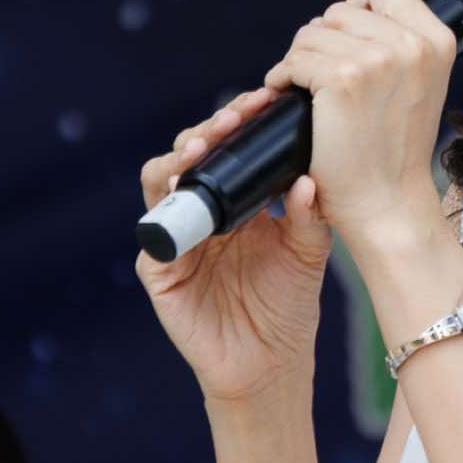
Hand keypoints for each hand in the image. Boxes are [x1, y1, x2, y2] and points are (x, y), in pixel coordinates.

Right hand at [135, 86, 332, 403]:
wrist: (271, 362)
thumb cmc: (288, 303)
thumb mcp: (308, 253)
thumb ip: (309, 216)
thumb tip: (308, 180)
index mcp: (235, 201)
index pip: (228, 148)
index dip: (240, 123)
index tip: (264, 100)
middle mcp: (201, 213)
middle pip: (190, 155)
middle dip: (210, 129)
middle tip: (236, 116)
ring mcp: (176, 239)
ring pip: (160, 182)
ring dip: (179, 159)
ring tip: (204, 145)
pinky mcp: (160, 271)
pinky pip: (154, 236)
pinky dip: (166, 213)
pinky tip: (185, 194)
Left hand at [261, 0, 458, 256]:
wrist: (387, 202)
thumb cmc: (394, 148)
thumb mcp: (417, 83)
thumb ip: (399, 42)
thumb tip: (351, 9)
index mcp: (437, 38)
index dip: (356, 8)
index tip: (349, 43)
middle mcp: (413, 43)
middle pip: (339, 8)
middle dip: (323, 40)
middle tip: (323, 78)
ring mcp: (379, 59)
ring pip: (311, 32)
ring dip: (299, 60)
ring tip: (308, 91)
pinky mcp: (343, 79)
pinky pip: (294, 59)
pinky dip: (282, 78)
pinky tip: (291, 98)